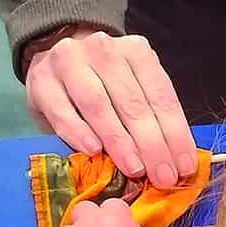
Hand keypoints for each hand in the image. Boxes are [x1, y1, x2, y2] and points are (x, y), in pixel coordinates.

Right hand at [25, 28, 198, 188]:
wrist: (53, 56)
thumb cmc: (102, 83)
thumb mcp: (133, 88)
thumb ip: (151, 115)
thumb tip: (175, 160)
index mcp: (136, 51)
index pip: (161, 94)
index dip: (175, 133)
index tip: (183, 167)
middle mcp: (104, 49)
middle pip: (132, 102)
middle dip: (151, 144)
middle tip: (162, 177)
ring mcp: (70, 62)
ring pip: (98, 104)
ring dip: (119, 141)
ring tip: (135, 169)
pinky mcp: (42, 81)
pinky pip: (63, 111)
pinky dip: (79, 132)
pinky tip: (94, 151)